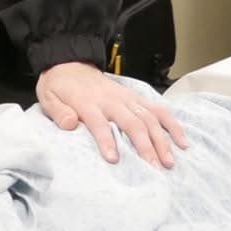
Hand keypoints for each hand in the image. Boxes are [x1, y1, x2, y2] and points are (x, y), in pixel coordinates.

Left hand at [35, 61, 188, 168]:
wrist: (70, 62)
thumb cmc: (59, 86)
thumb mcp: (48, 97)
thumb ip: (59, 112)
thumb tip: (70, 124)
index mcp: (87, 102)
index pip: (99, 123)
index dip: (106, 141)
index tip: (114, 159)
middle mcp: (111, 100)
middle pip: (131, 122)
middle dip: (144, 145)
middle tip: (153, 167)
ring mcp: (126, 98)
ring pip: (149, 118)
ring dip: (161, 139)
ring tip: (169, 161)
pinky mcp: (135, 97)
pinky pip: (157, 109)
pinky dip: (172, 124)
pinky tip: (182, 141)